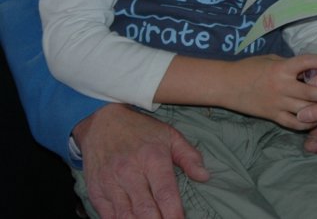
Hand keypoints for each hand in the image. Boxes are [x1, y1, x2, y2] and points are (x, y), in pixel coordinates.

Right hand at [73, 103, 208, 218]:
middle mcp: (129, 172)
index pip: (165, 193)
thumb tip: (205, 176)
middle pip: (145, 210)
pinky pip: (107, 216)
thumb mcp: (170, 136)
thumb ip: (189, 156)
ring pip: (125, 216)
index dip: (174, 213)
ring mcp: (110, 183)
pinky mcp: (96, 191)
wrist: (102, 123)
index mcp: (152, 158)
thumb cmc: (141, 130)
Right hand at [223, 54, 316, 129]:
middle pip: (313, 92)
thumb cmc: (248, 67)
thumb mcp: (271, 59)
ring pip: (306, 109)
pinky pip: (294, 123)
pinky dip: (307, 122)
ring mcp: (278, 103)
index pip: (307, 62)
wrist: (226, 85)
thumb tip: (309, 67)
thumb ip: (290, 64)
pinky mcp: (273, 116)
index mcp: (281, 68)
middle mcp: (282, 86)